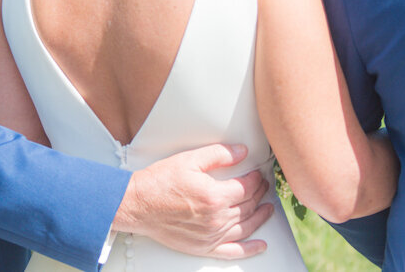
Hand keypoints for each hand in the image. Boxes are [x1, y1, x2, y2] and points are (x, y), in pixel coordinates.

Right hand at [112, 143, 273, 258]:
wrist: (137, 205)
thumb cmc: (159, 182)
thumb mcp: (189, 160)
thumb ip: (218, 154)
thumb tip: (242, 152)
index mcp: (214, 196)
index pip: (246, 188)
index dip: (256, 179)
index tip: (258, 173)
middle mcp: (216, 219)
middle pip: (247, 206)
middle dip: (259, 194)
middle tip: (263, 186)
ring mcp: (210, 236)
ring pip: (245, 227)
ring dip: (259, 217)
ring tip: (267, 208)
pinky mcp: (203, 247)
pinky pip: (233, 252)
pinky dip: (250, 249)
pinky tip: (261, 245)